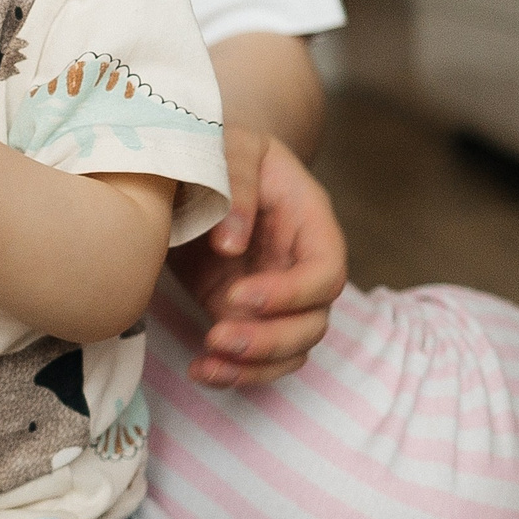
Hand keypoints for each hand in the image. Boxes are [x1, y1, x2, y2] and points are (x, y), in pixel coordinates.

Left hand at [169, 125, 345, 386]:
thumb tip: (231, 245)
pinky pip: (257, 357)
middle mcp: (299, 263)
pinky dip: (234, 372)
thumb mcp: (229, 146)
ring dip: (253, 366)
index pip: (326, 272)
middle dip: (270, 339)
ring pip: (290, 349)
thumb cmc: (218, 145)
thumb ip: (236, 185)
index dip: (291, 293)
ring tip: (206, 362)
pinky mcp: (242, 311)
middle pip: (313, 322)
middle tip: (218, 335)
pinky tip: (201, 371)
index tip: (239, 295)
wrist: (192, 161)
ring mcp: (274, 293)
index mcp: (309, 222)